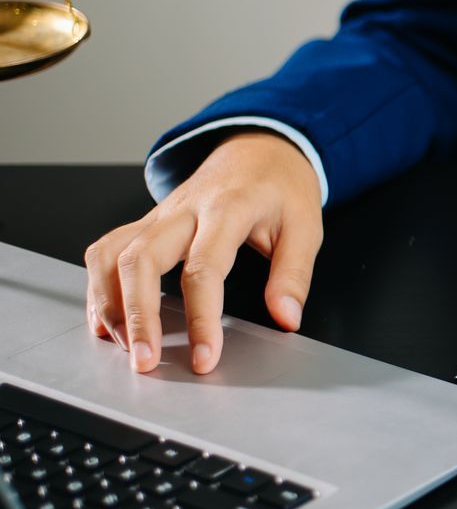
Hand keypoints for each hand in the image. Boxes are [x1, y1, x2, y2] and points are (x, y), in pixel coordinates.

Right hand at [85, 131, 322, 374]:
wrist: (259, 148)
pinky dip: (98, 287)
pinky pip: (106, 251)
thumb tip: (286, 318)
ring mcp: (158, 215)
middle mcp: (183, 210)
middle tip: (145, 361)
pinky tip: (106, 320)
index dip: (201, 318)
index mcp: (227, 210)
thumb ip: (293, 275)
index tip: (204, 357)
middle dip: (137, 315)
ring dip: (109, 303)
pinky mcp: (145, 223)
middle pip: (140, 259)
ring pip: (111, 254)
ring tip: (123, 346)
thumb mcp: (306, 226)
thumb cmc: (281, 188)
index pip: (204, 268)